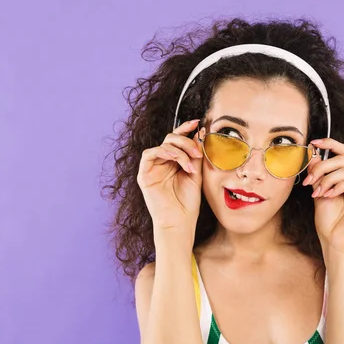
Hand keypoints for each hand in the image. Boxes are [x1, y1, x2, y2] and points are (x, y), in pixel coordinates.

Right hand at [137, 119, 203, 241]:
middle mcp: (162, 162)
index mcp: (174, 161)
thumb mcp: (196, 173)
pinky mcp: (144, 174)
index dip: (186, 128)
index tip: (198, 123)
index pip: (178, 140)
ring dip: (179, 150)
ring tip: (190, 164)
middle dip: (186, 142)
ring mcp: (152, 168)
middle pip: (171, 139)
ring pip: (163, 145)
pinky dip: (164, 152)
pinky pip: (149, 154)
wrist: (180, 221)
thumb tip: (199, 133)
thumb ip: (196, 154)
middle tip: (198, 152)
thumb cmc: (188, 201)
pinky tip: (176, 159)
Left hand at [302, 138, 343, 255]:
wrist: (335, 242)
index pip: (343, 153)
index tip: (313, 143)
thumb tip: (314, 154)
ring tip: (317, 192)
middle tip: (309, 181)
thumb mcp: (319, 191)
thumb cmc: (328, 221)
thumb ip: (318, 174)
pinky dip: (339, 186)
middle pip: (342, 160)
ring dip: (327, 179)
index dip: (330, 144)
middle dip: (322, 167)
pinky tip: (329, 195)